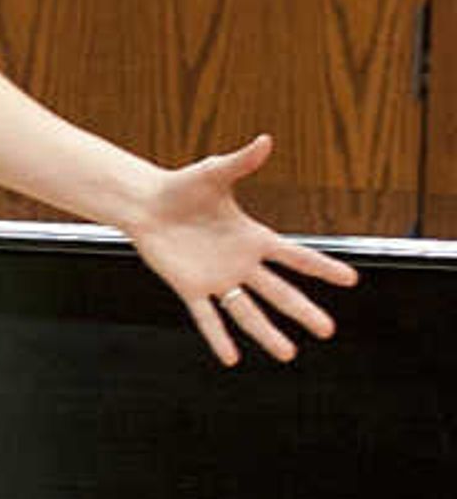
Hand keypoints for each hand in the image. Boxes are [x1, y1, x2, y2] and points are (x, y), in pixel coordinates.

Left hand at [124, 133, 358, 365]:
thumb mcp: (214, 173)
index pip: (296, 256)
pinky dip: (218, 337)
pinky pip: (207, 317)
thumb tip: (264, 140)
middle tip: (328, 331)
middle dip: (303, 311)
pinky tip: (232, 357)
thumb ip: (240, 161)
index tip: (351, 280)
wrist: (146, 205)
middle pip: (279, 292)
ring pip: (247, 311)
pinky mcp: (190, 288)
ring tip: (288, 355)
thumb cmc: (182, 187)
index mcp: (254, 237)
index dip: (322, 267)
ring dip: (266, 333)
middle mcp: (241, 263)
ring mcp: (217, 278)